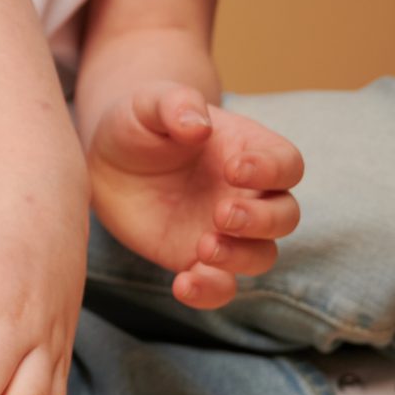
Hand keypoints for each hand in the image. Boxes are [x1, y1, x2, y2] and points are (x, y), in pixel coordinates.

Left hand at [86, 87, 302, 307]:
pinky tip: (183, 284)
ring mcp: (227, 232)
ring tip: (204, 247)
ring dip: (241, 257)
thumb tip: (198, 124)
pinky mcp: (198, 259)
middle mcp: (248, 195)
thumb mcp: (149, 103)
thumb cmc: (139, 124)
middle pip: (285, 216)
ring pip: (262, 256)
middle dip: (261, 220)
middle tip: (221, 213)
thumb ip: (175, 104)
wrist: (108, 161)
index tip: (234, 169)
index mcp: (249, 151)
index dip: (271, 170)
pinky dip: (210, 291)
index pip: (287, 164)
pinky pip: (221, 286)